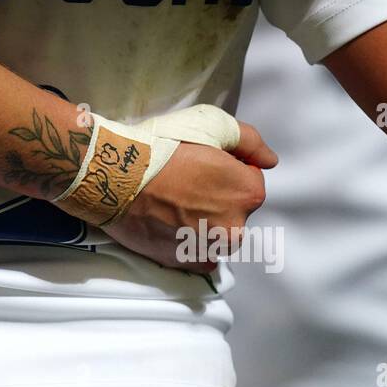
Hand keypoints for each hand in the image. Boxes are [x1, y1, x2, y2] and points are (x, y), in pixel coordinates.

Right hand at [104, 122, 275, 272]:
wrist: (116, 175)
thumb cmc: (162, 147)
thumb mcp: (211, 124)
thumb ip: (250, 141)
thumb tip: (269, 161)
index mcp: (248, 192)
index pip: (250, 179)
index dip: (226, 168)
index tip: (201, 163)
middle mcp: (236, 227)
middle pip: (235, 209)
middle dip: (218, 198)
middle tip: (185, 183)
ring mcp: (210, 249)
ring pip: (217, 233)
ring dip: (205, 222)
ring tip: (173, 204)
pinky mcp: (185, 262)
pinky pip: (200, 255)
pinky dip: (190, 243)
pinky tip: (171, 224)